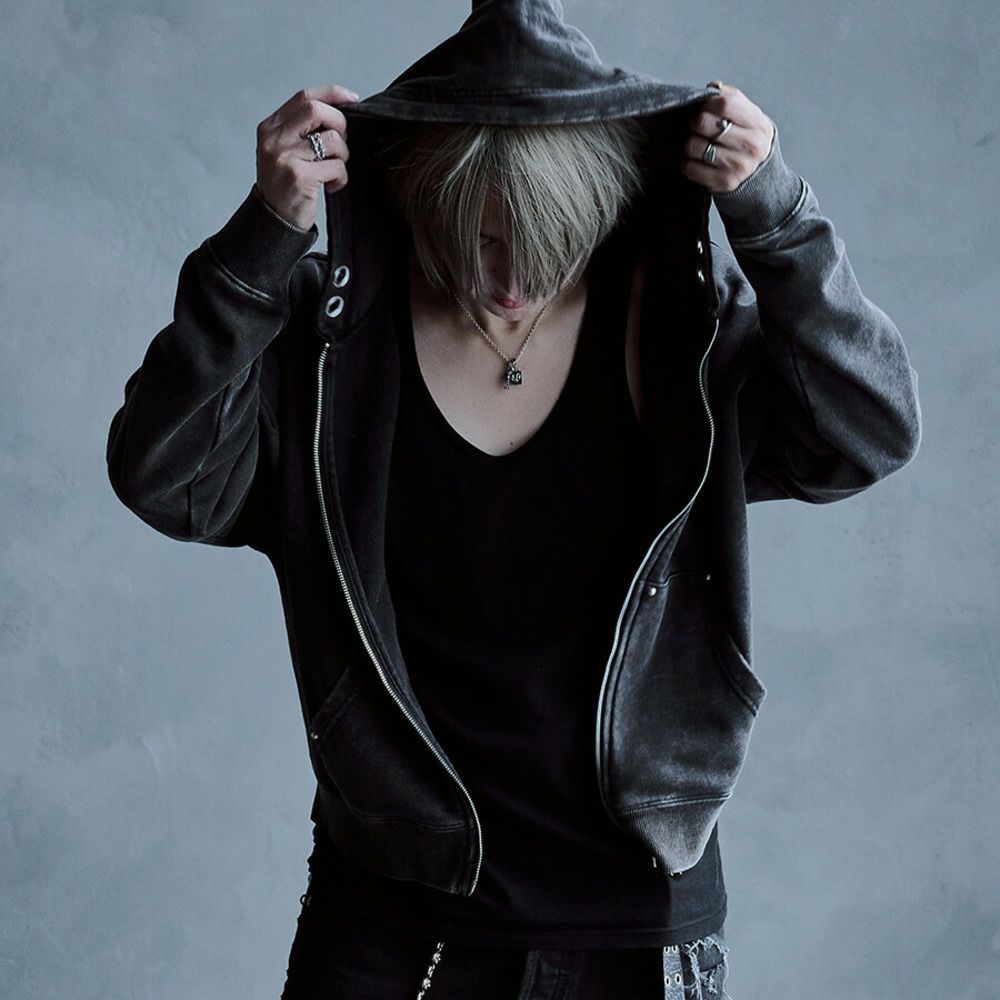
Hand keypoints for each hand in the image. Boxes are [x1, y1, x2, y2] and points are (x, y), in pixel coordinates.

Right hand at [255, 84, 359, 231]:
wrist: (274, 222)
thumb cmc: (286, 186)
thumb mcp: (285, 151)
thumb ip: (302, 131)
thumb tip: (339, 111)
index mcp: (270, 128)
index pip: (304, 97)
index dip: (332, 94)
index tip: (352, 99)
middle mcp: (274, 139)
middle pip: (316, 110)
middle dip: (340, 123)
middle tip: (342, 144)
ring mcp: (285, 157)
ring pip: (331, 139)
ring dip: (343, 155)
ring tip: (335, 170)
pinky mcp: (299, 177)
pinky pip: (336, 167)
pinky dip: (341, 178)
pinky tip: (332, 187)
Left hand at [681, 83, 775, 194]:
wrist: (762, 178)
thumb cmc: (749, 141)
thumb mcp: (750, 118)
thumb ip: (732, 100)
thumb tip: (711, 88)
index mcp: (758, 124)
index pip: (725, 103)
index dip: (707, 102)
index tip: (704, 107)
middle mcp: (750, 145)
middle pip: (703, 123)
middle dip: (694, 122)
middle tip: (696, 126)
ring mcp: (737, 166)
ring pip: (693, 146)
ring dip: (689, 144)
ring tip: (696, 144)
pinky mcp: (723, 183)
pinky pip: (690, 168)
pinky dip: (687, 162)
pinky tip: (695, 160)